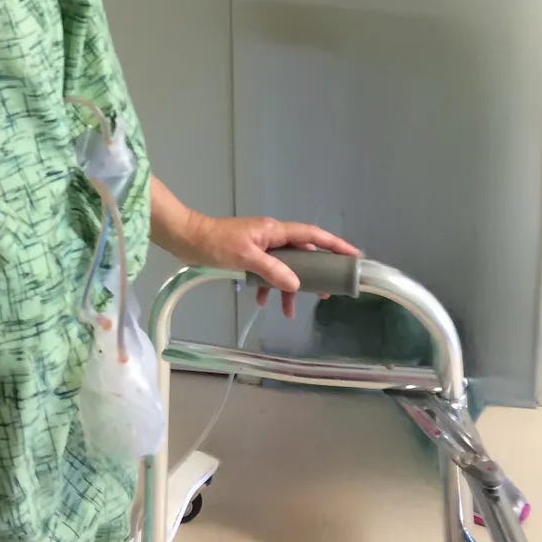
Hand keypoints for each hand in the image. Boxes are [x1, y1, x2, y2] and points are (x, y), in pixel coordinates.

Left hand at [184, 215, 358, 319]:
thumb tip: (296, 283)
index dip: (334, 244)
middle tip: (326, 292)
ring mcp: (261, 246)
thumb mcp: (246, 257)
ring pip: (284, 267)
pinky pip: (267, 272)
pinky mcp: (249, 256)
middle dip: (314, 273)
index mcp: (275, 231)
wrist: (188, 238)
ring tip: (290, 310)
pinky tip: (263, 302)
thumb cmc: (216, 243)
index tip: (353, 255)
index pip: (312, 235)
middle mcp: (272, 236)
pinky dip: (267, 286)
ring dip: (288, 287)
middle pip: (302, 253)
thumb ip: (272, 270)